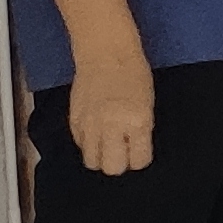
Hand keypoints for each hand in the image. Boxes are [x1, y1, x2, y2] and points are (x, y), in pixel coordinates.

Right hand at [68, 55, 156, 174]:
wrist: (106, 54)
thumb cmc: (134, 74)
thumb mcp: (147, 105)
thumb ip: (140, 131)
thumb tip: (133, 152)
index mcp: (137, 122)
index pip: (138, 161)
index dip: (139, 159)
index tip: (139, 152)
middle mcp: (112, 127)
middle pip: (112, 168)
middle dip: (119, 163)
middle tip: (122, 151)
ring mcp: (90, 125)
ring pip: (91, 162)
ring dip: (100, 156)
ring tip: (107, 144)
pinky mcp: (74, 121)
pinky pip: (80, 145)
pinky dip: (88, 143)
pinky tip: (95, 132)